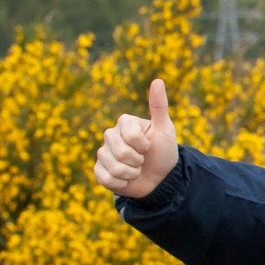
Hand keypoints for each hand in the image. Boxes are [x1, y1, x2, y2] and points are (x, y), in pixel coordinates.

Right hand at [93, 79, 179, 198]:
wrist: (161, 178)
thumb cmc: (164, 152)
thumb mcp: (165, 129)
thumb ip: (159, 106)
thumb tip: (158, 80)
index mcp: (124, 123)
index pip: (130, 137)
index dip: (144, 146)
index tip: (149, 146)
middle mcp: (110, 135)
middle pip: (121, 153)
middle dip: (138, 161)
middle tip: (143, 160)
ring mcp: (103, 153)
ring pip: (115, 168)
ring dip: (132, 174)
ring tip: (136, 170)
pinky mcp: (99, 171)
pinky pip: (106, 179)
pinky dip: (121, 183)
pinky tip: (126, 180)